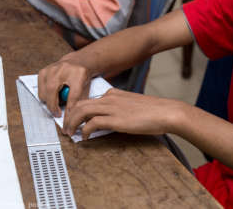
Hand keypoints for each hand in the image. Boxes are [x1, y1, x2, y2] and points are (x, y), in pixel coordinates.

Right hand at [38, 52, 90, 116]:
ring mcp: (52, 68)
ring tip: (58, 100)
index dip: (69, 109)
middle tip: (57, 114)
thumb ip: (79, 101)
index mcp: (78, 74)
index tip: (67, 120)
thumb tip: (71, 117)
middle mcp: (64, 69)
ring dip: (49, 101)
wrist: (77, 62)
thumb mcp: (86, 88)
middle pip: (52, 91)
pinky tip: (53, 93)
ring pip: (44, 91)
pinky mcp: (44, 70)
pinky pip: (40, 89)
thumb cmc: (82, 79)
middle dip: (53, 107)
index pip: (73, 95)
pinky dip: (45, 94)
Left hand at [62, 88, 185, 138]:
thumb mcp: (132, 105)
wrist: (166, 112)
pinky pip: (92, 123)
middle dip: (69, 116)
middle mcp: (109, 98)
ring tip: (69, 132)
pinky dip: (84, 130)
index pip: (88, 99)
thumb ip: (118, 108)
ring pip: (82, 111)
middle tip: (66, 126)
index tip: (73, 118)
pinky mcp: (116, 119)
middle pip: (80, 103)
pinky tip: (84, 137)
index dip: (77, 109)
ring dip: (72, 123)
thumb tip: (109, 119)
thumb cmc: (153, 110)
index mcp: (113, 94)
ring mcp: (112, 107)